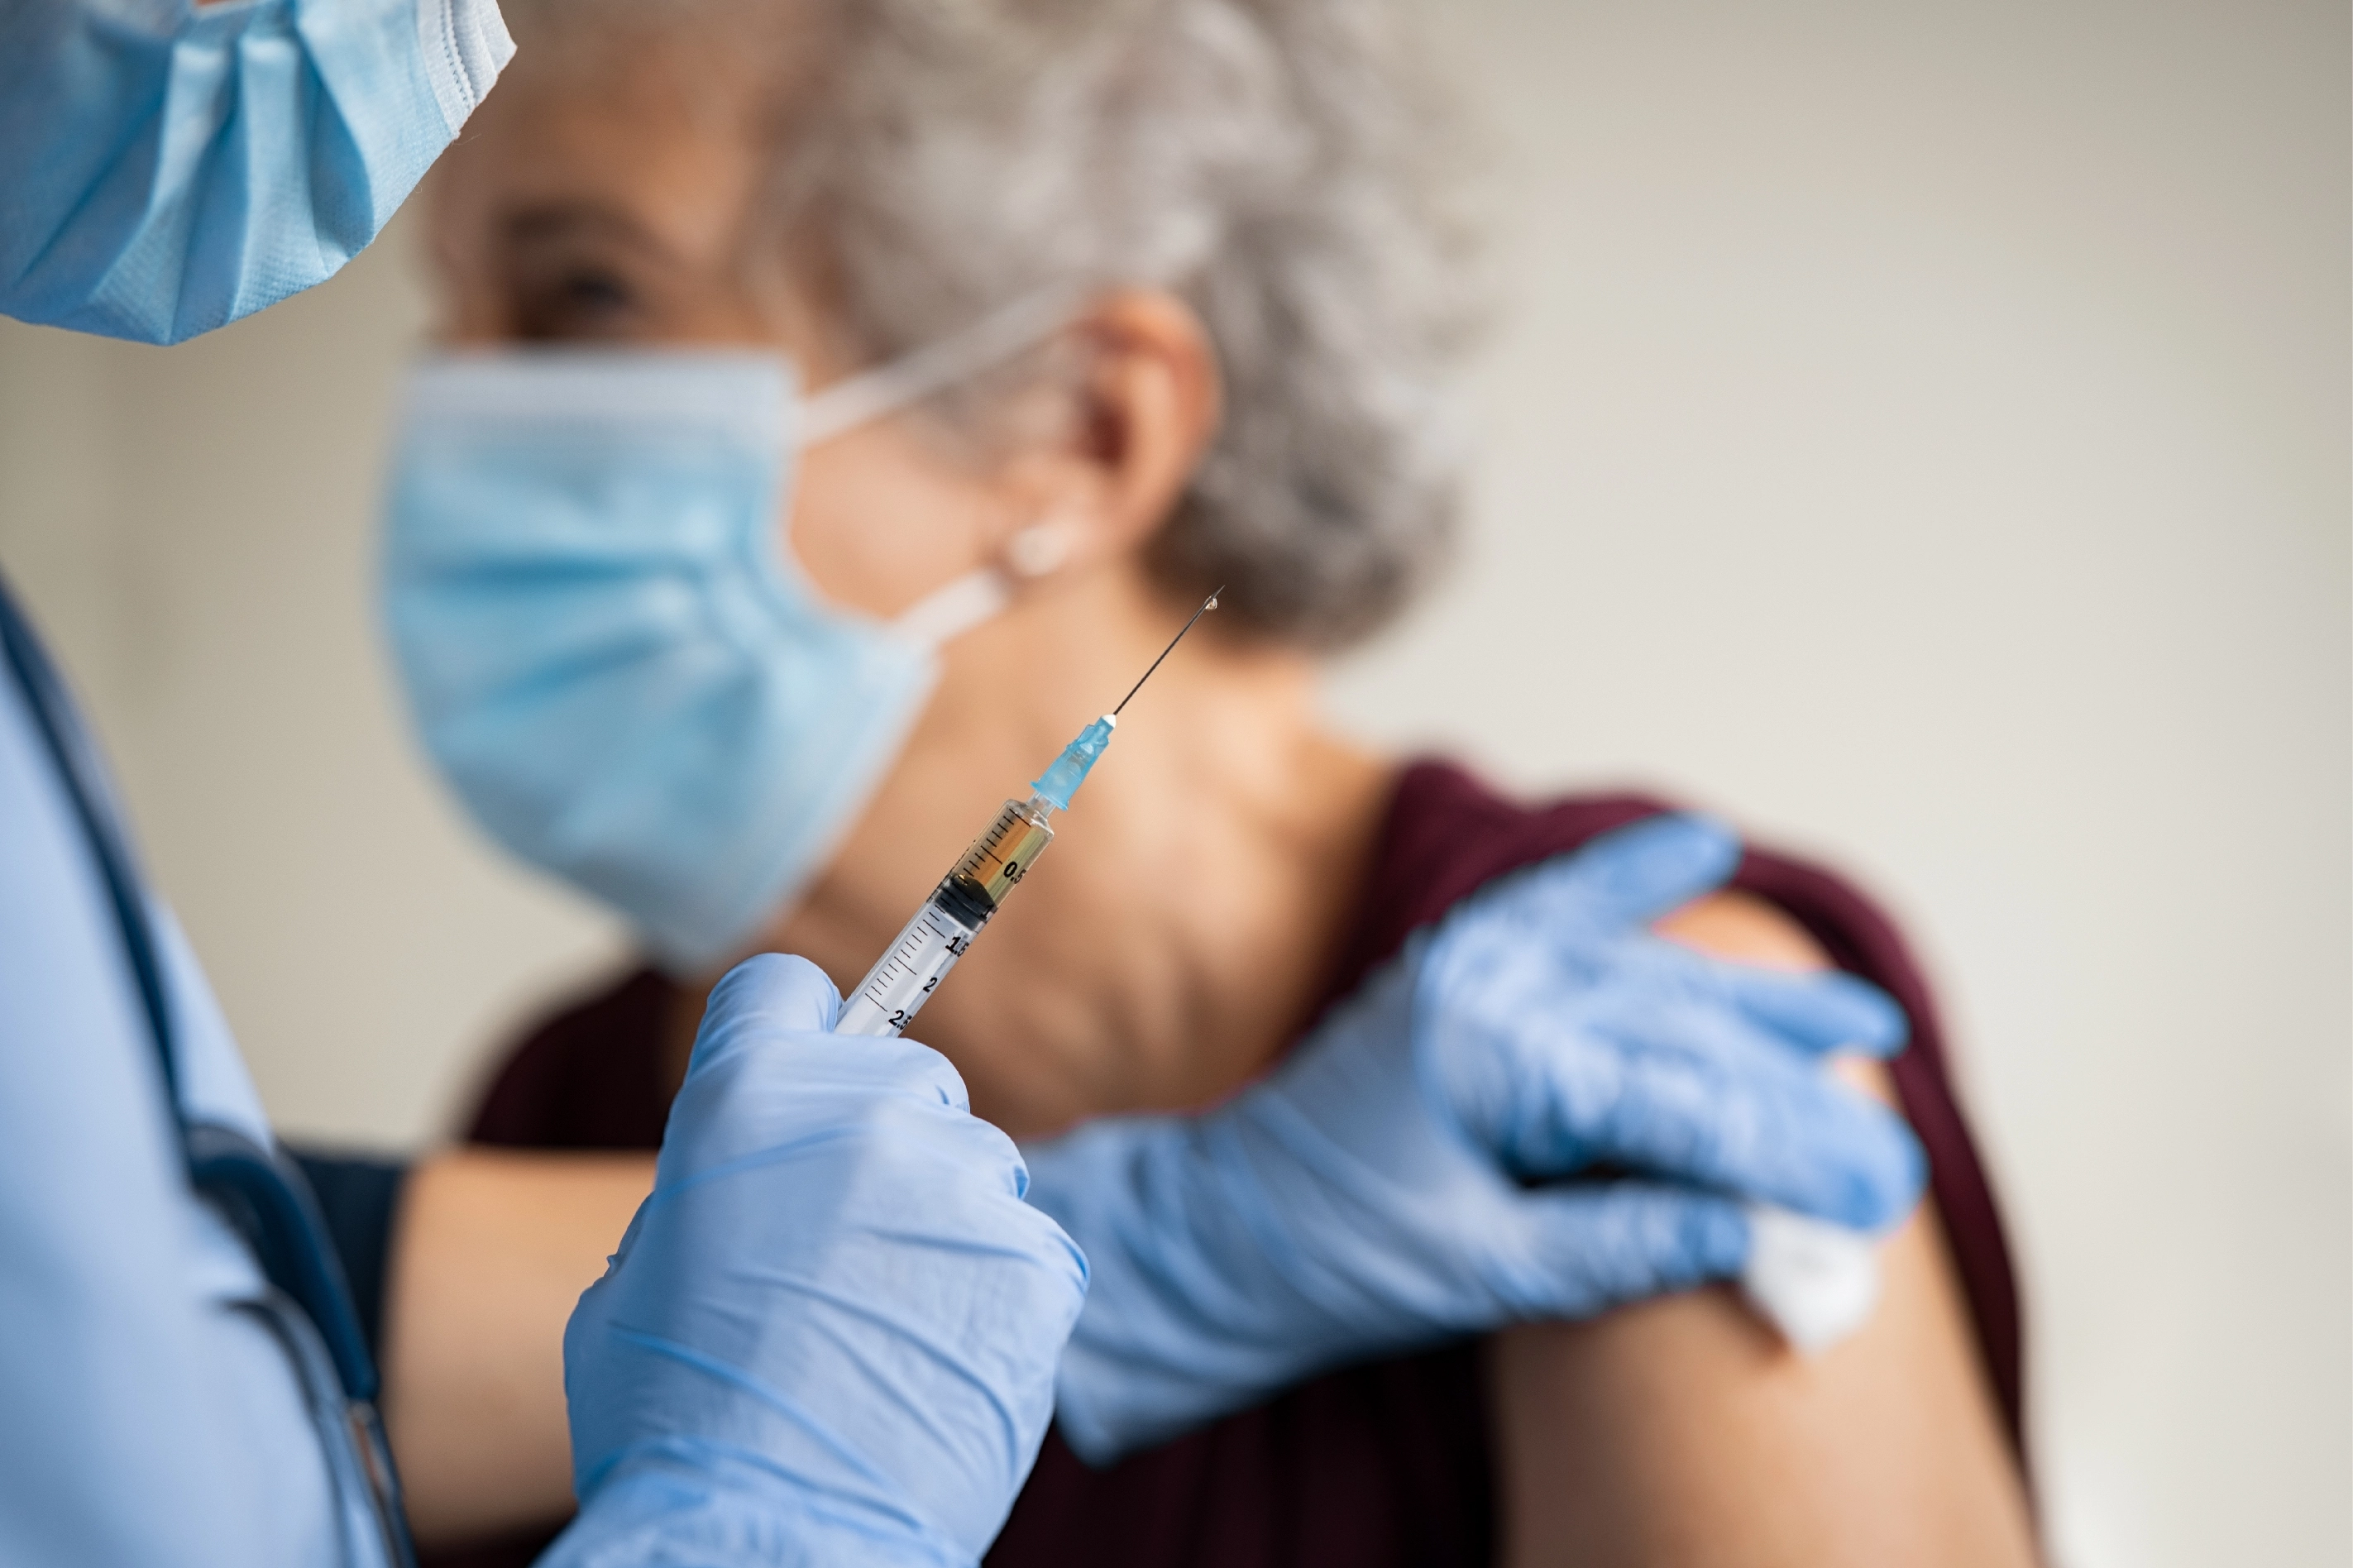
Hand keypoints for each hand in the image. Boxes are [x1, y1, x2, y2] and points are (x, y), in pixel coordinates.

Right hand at [543, 955, 1087, 1567]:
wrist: (770, 1536)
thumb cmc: (674, 1424)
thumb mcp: (636, 1277)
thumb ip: (708, 1189)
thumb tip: (756, 1173)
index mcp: (742, 1101)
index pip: (785, 992)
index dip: (791, 1033)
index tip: (806, 1070)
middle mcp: (861, 1115)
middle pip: (905, 1078)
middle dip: (883, 1143)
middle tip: (843, 1244)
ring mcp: (958, 1182)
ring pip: (973, 1164)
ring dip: (942, 1223)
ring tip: (887, 1327)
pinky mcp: (1034, 1256)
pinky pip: (1026, 1245)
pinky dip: (994, 1294)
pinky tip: (939, 1360)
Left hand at [1022, 814, 1922, 1462]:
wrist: (1215, 1228)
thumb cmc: (1331, 1257)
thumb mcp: (1481, 1273)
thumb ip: (1620, 1244)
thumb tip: (1755, 1233)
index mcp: (1496, 1056)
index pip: (1680, 1100)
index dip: (1787, 1148)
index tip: (1878, 1190)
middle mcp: (1492, 984)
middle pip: (1682, 1030)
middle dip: (1793, 1093)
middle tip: (1892, 1150)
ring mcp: (1474, 962)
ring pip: (1645, 975)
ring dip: (1750, 1004)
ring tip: (1859, 1022)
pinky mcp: (1460, 965)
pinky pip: (1561, 907)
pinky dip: (1630, 880)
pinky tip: (1697, 847)